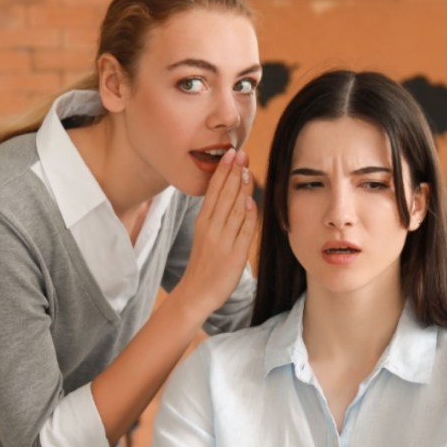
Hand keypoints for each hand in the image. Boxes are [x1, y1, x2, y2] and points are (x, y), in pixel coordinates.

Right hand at [173, 148, 256, 317]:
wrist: (196, 292)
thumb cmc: (204, 263)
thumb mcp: (206, 235)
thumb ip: (218, 216)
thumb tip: (234, 195)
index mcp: (203, 221)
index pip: (214, 190)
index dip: (223, 171)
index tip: (231, 154)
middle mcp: (211, 228)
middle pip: (223, 195)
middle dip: (233, 172)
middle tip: (240, 153)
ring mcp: (222, 241)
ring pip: (233, 209)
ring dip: (240, 188)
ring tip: (247, 169)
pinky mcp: (234, 254)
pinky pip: (242, 231)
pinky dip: (246, 215)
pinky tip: (250, 200)